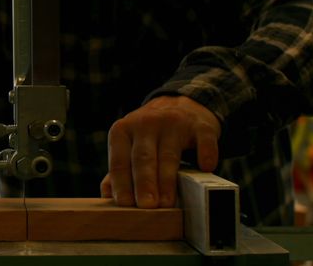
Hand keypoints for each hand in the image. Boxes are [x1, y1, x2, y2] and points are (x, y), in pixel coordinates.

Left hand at [101, 95, 220, 208]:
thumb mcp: (129, 145)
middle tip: (146, 206)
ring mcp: (173, 122)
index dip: (121, 182)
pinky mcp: (199, 125)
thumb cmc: (149, 136)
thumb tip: (106, 197)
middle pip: (143, 157)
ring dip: (167, 180)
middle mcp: (146, 123)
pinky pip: (203, 139)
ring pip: (169, 154)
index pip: (120, 160)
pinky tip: (206, 168)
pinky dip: (205, 153)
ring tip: (167, 203)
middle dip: (144, 183)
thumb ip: (119, 170)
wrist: (179, 106)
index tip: (124, 204)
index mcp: (123, 130)